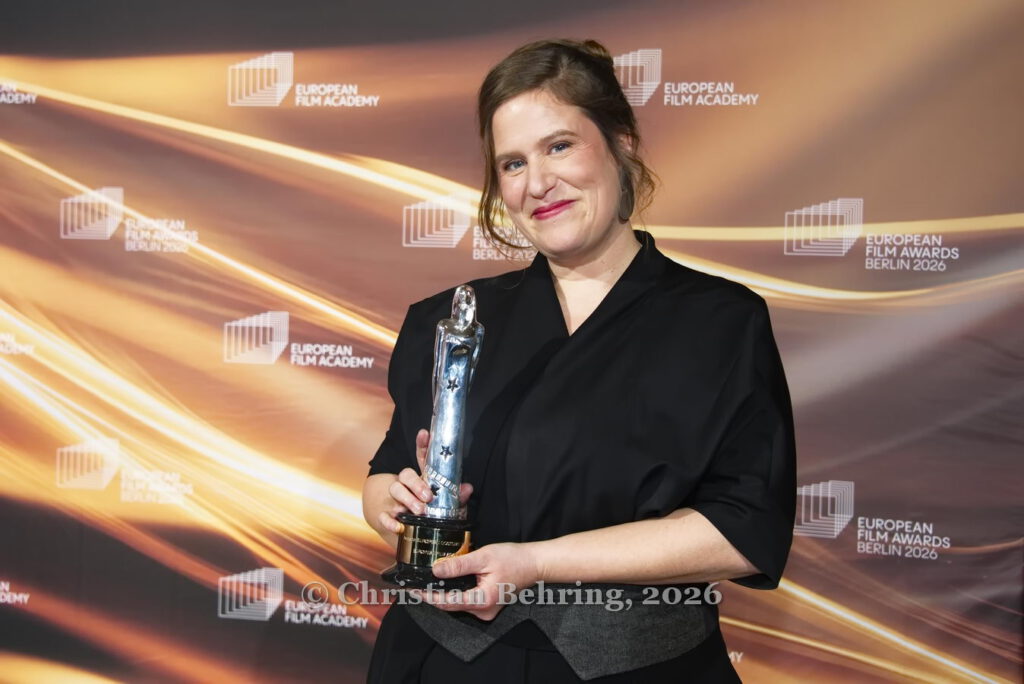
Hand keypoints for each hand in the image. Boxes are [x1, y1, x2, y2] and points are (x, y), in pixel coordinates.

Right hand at [377, 429, 472, 534]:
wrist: (408, 532)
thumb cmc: (431, 516)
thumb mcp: (448, 506)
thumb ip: (457, 497)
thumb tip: (467, 488)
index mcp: (423, 480)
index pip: (422, 459)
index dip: (422, 445)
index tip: (425, 433)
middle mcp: (407, 487)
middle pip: (406, 474)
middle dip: (416, 483)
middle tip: (428, 496)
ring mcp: (396, 500)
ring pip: (395, 489)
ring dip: (407, 499)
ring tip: (420, 510)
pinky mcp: (387, 516)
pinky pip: (383, 515)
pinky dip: (389, 520)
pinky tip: (397, 525)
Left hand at [416, 542, 542, 621]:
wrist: (535, 563)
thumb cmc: (513, 559)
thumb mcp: (483, 557)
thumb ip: (459, 565)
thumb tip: (436, 570)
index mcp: (482, 601)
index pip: (446, 602)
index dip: (426, 596)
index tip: (411, 590)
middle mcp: (483, 610)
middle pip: (450, 605)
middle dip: (431, 594)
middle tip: (413, 584)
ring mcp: (486, 610)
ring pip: (457, 603)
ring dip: (443, 593)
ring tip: (425, 581)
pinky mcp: (487, 604)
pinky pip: (466, 600)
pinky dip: (454, 591)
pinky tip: (446, 581)